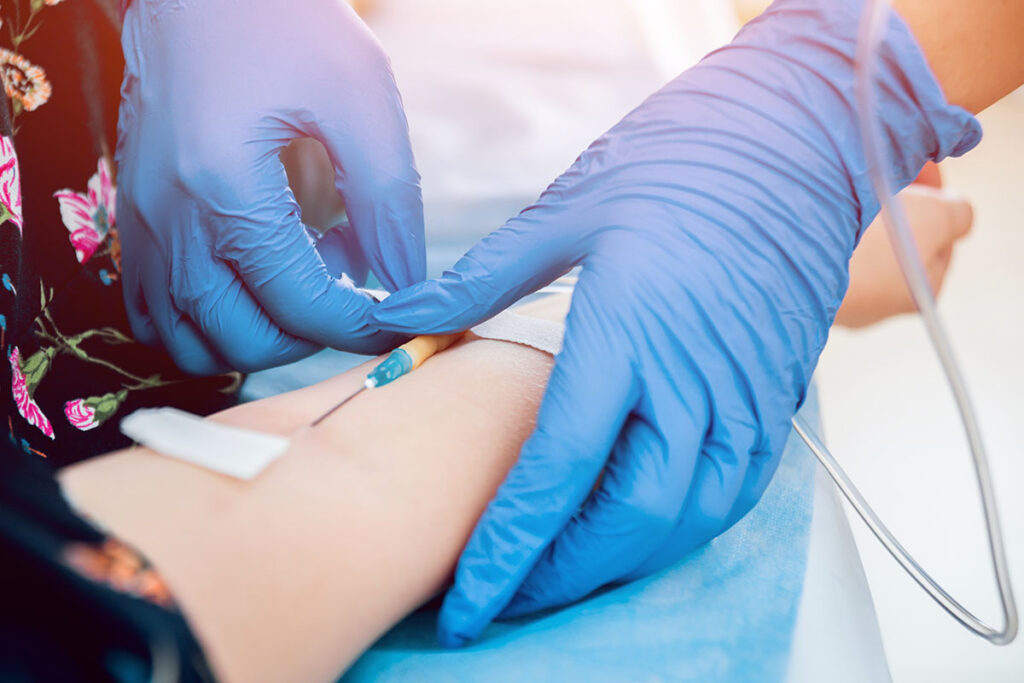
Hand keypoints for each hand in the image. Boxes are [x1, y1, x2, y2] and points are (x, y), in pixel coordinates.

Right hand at [116, 0, 422, 373]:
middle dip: (313, 334)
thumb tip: (404, 285)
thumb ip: (389, 201)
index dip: (363, 325)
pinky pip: (156, 317)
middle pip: (244, 341)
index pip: (301, 306)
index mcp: (226, 187)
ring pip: (192, 343)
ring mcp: (141, 228)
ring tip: (299, 280)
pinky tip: (252, 282)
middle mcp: (169, 221)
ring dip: (259, 337)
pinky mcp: (133, 225)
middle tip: (346, 282)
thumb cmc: (287, 26)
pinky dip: (208, 324)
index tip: (400, 314)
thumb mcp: (362, 100)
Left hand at [371, 0, 980, 645]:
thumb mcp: (568, 209)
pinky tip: (641, 532)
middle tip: (504, 599)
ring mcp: (744, 396)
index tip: (467, 604)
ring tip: (562, 575)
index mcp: (627, 334)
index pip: (557, 470)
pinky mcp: (777, 397)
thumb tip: (397, 317)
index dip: (508, 549)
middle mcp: (691, 381)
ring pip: (686, 519)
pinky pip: (734, 493)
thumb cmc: (683, 162)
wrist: (797, 141)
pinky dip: (681, 529)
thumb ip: (478, 282)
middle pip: (626, 518)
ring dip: (620, 562)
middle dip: (560, 576)